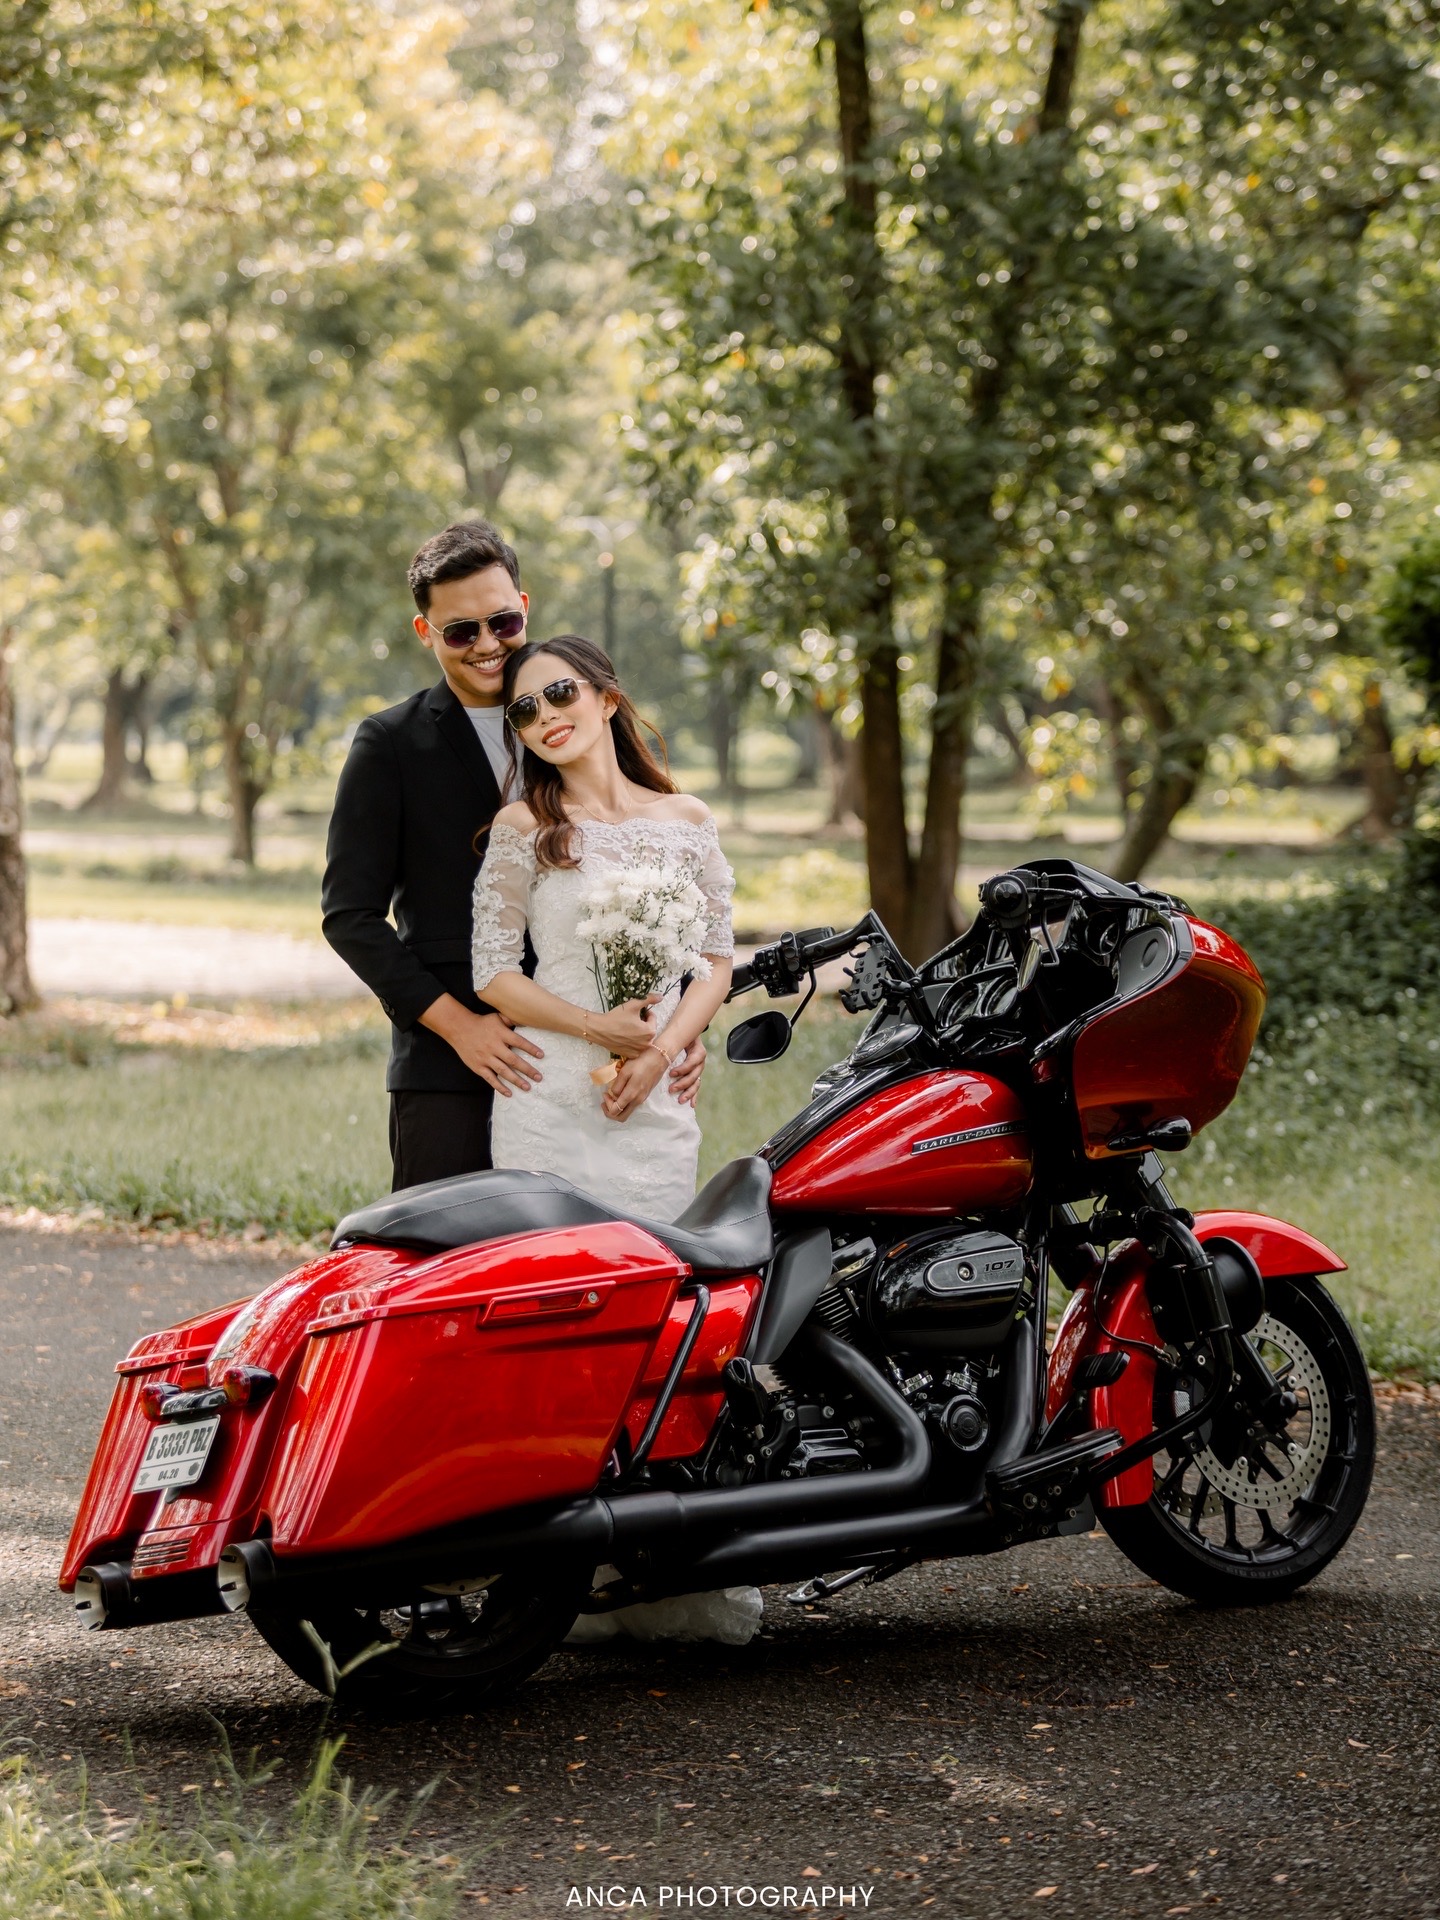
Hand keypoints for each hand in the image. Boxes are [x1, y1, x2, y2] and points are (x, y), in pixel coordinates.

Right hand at [424, 1000, 543, 1096]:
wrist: (459, 1028)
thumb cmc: (482, 1023)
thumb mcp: (497, 1017)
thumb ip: (512, 1019)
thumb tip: (528, 1019)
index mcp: (500, 1034)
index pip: (519, 1042)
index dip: (531, 1049)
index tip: (541, 1056)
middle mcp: (493, 1047)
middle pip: (513, 1060)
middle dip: (527, 1069)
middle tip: (538, 1077)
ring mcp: (485, 1058)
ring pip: (503, 1071)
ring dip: (516, 1080)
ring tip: (528, 1087)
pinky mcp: (478, 1067)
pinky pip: (490, 1078)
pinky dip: (500, 1087)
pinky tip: (509, 1093)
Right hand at [588, 996, 659, 1058]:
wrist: (599, 1029)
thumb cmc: (616, 1017)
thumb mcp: (634, 1005)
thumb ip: (649, 999)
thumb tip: (661, 996)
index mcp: (650, 1031)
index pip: (653, 1018)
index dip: (645, 1013)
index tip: (636, 1012)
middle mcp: (647, 1044)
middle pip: (649, 1029)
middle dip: (643, 1023)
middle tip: (631, 1019)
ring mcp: (638, 1051)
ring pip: (643, 1038)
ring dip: (639, 1033)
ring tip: (627, 1027)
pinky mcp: (630, 1055)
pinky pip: (636, 1047)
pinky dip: (633, 1042)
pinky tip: (624, 1036)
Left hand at [602, 1045, 667, 1122]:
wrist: (659, 1059)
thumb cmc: (641, 1063)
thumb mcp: (625, 1071)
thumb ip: (617, 1085)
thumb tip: (613, 1095)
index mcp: (631, 1095)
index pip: (615, 1111)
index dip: (607, 1105)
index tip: (605, 1093)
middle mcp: (637, 1101)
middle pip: (622, 1117)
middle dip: (610, 1112)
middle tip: (605, 1100)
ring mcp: (642, 1099)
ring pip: (627, 1112)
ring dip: (617, 1108)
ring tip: (611, 1096)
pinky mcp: (644, 1096)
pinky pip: (631, 1106)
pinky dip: (623, 1104)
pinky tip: (621, 1092)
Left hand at [668, 1031, 706, 1106]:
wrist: (688, 1036)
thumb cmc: (680, 1036)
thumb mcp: (679, 1035)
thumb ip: (670, 1039)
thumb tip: (653, 1043)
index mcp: (698, 1051)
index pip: (694, 1061)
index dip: (683, 1068)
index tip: (671, 1073)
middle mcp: (700, 1062)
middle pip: (695, 1075)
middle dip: (683, 1083)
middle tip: (671, 1089)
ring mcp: (698, 1070)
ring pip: (696, 1083)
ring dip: (688, 1092)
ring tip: (680, 1100)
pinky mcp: (695, 1076)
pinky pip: (696, 1087)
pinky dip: (694, 1096)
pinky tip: (691, 1104)